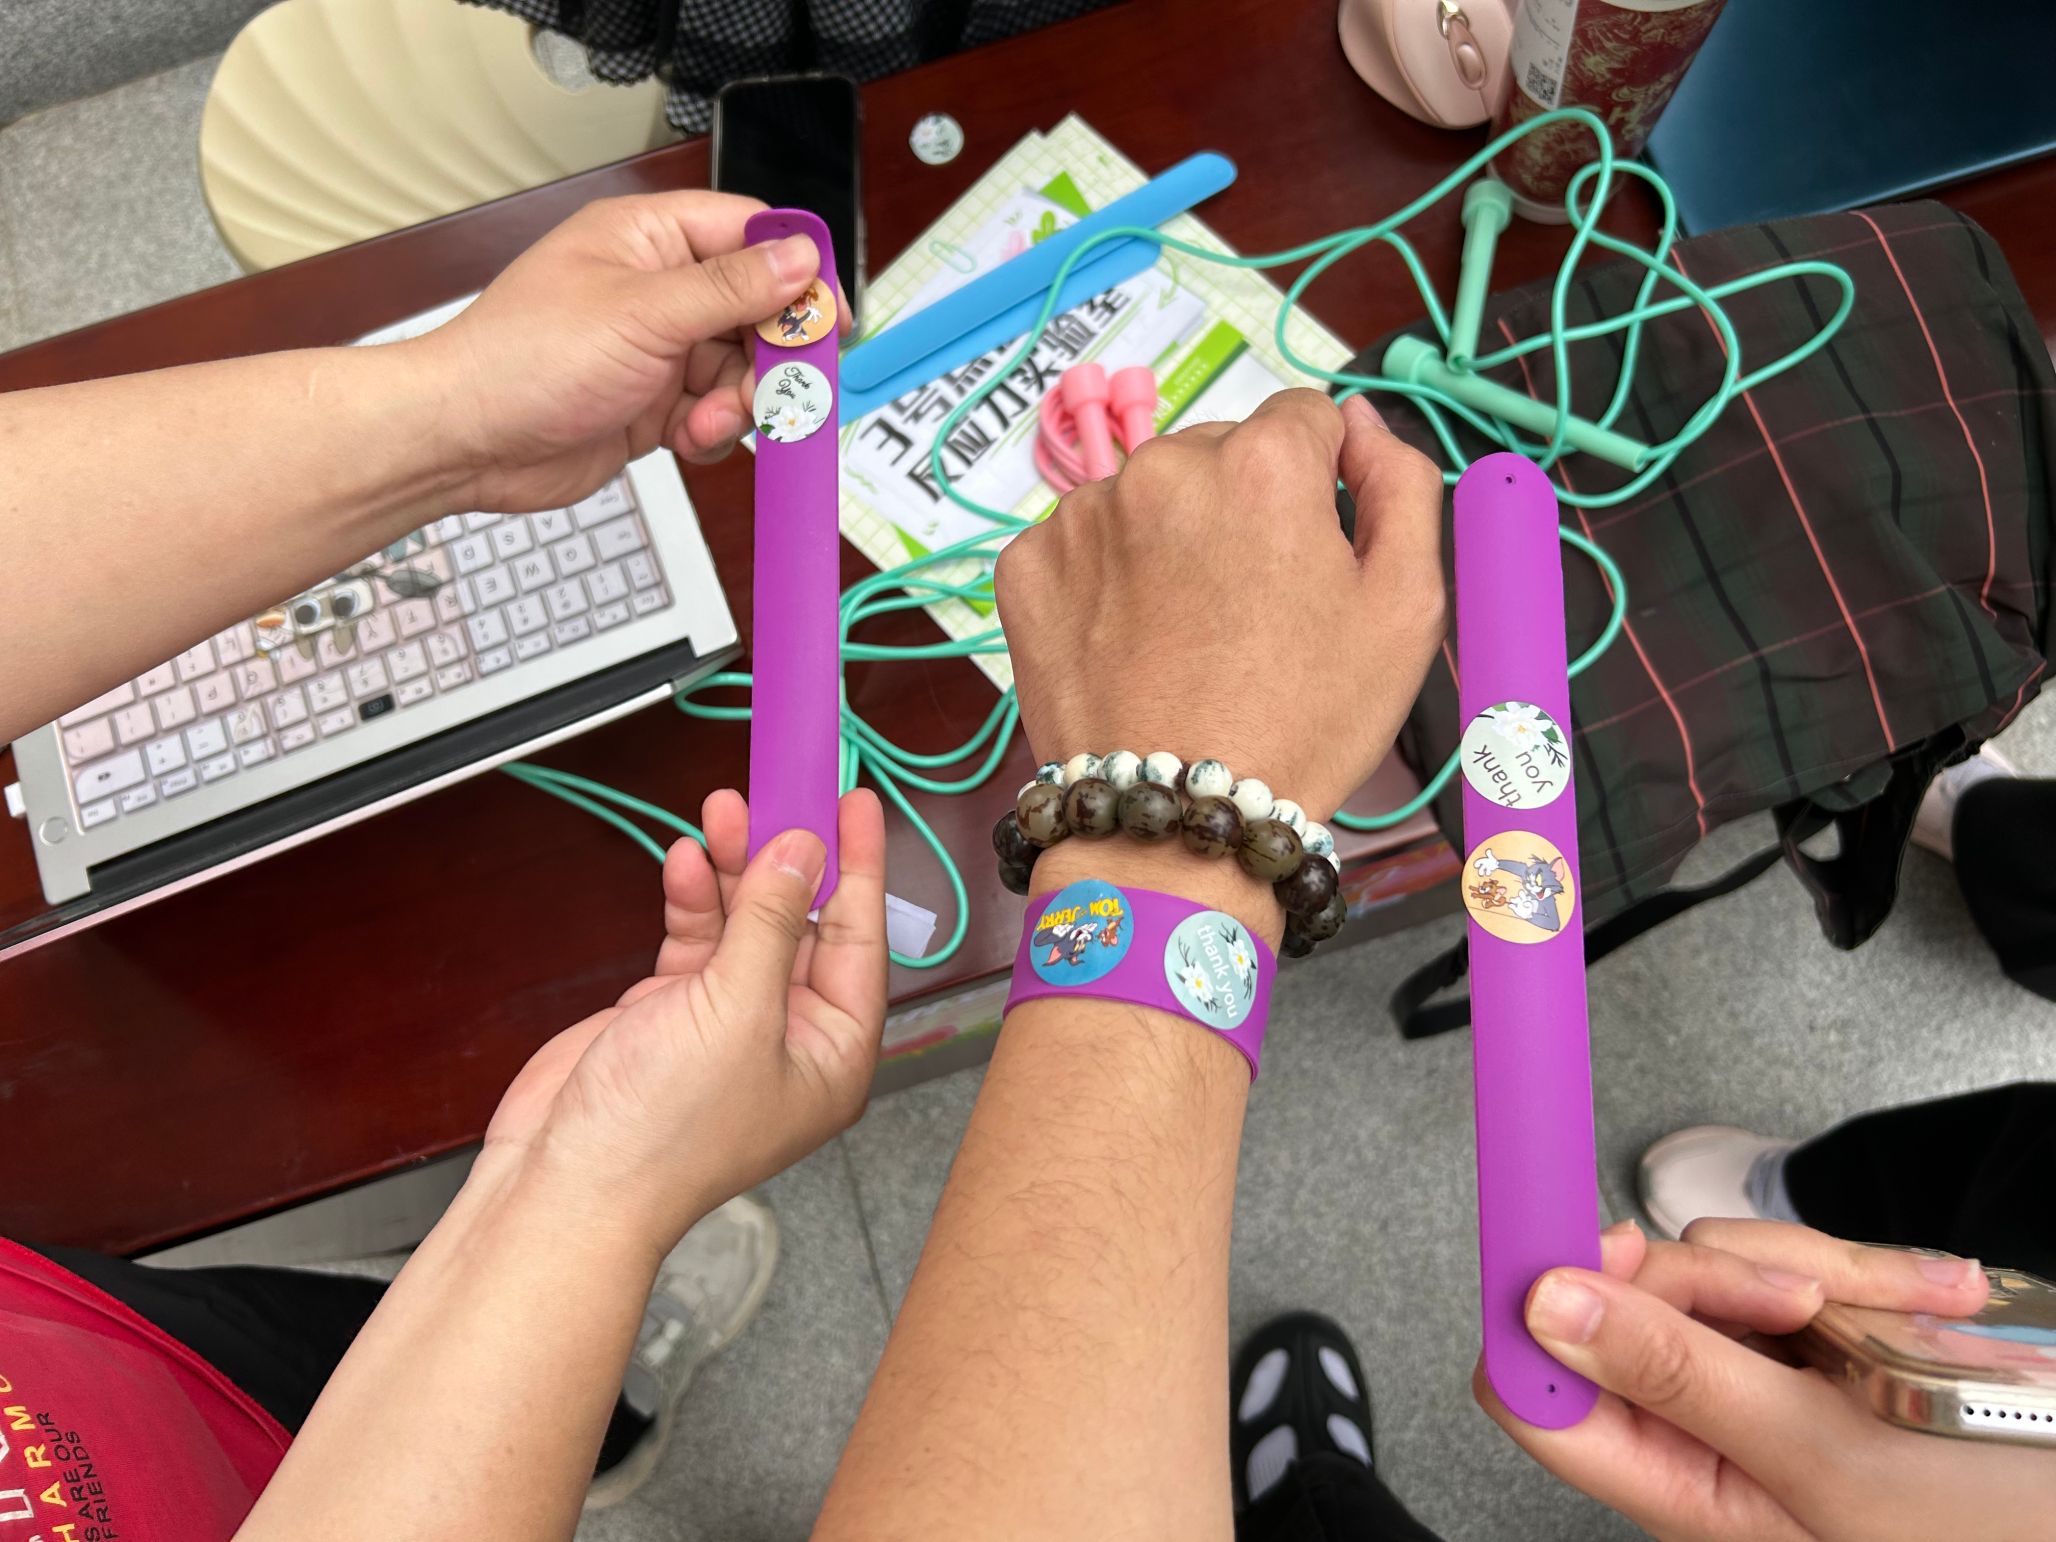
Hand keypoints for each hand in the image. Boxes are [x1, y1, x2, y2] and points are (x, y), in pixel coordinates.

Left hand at [415, 191, 825, 512]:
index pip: (748, 234)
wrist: (468, 441)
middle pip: (757, 311)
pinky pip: (714, 414)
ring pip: (741, 371)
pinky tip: (686, 440)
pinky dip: (713, 433)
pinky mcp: (653, 405)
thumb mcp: (642, 314)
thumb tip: (799, 256)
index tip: (827, 316)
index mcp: (649, 239)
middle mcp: (658, 289)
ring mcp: (657, 350)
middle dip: (769, 356)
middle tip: (773, 388)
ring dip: (737, 404)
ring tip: (706, 422)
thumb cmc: (525, 359)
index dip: (795, 273)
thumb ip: (730, 288)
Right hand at [484, 790, 887, 1251]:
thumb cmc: (664, 1133)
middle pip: (802, 922)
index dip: (858, 866)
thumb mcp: (736, 1010)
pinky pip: (697, 938)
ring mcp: (728, 1021)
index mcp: (834, 1051)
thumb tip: (804, 852)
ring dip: (734, 867)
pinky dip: (692, 898)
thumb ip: (772, 922)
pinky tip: (685, 861)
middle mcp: (789, 1034)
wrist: (567, 1183)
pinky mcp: (672, 1013)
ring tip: (722, 809)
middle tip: (779, 790)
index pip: (860, 938)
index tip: (853, 802)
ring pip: (746, 922)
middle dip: (786, 857)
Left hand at [993, 390, 1445, 818]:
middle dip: (1242, 508)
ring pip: (1149, 496)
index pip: (1304, 420)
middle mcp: (1163, 468)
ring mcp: (1083, 516)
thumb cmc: (1304, 722)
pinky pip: (1083, 543)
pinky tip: (1135, 642)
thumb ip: (1402, 485)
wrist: (1177, 817)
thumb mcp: (1406, 608)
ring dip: (1171, 539)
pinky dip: (1108, 578)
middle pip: (1220, 453)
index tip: (1312, 553)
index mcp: (1262, 464)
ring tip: (1189, 634)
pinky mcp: (1028, 566)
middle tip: (1253, 609)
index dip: (1320, 484)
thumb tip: (1359, 421)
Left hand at [1478, 1219, 2047, 1541]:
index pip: (1537, 1394)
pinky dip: (1868, 1271)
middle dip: (1720, 1278)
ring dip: (1816, 1269)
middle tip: (1805, 1305)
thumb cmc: (1986, 1525)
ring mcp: (1761, 1376)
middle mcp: (1704, 1429)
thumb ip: (1680, 1375)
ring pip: (1718, 1265)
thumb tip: (1546, 1306)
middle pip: (1630, 1299)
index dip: (1542, 1312)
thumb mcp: (1825, 1458)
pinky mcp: (1815, 1336)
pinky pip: (1794, 1259)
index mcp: (1679, 1482)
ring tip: (1907, 1318)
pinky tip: (1936, 1299)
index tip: (1589, 1247)